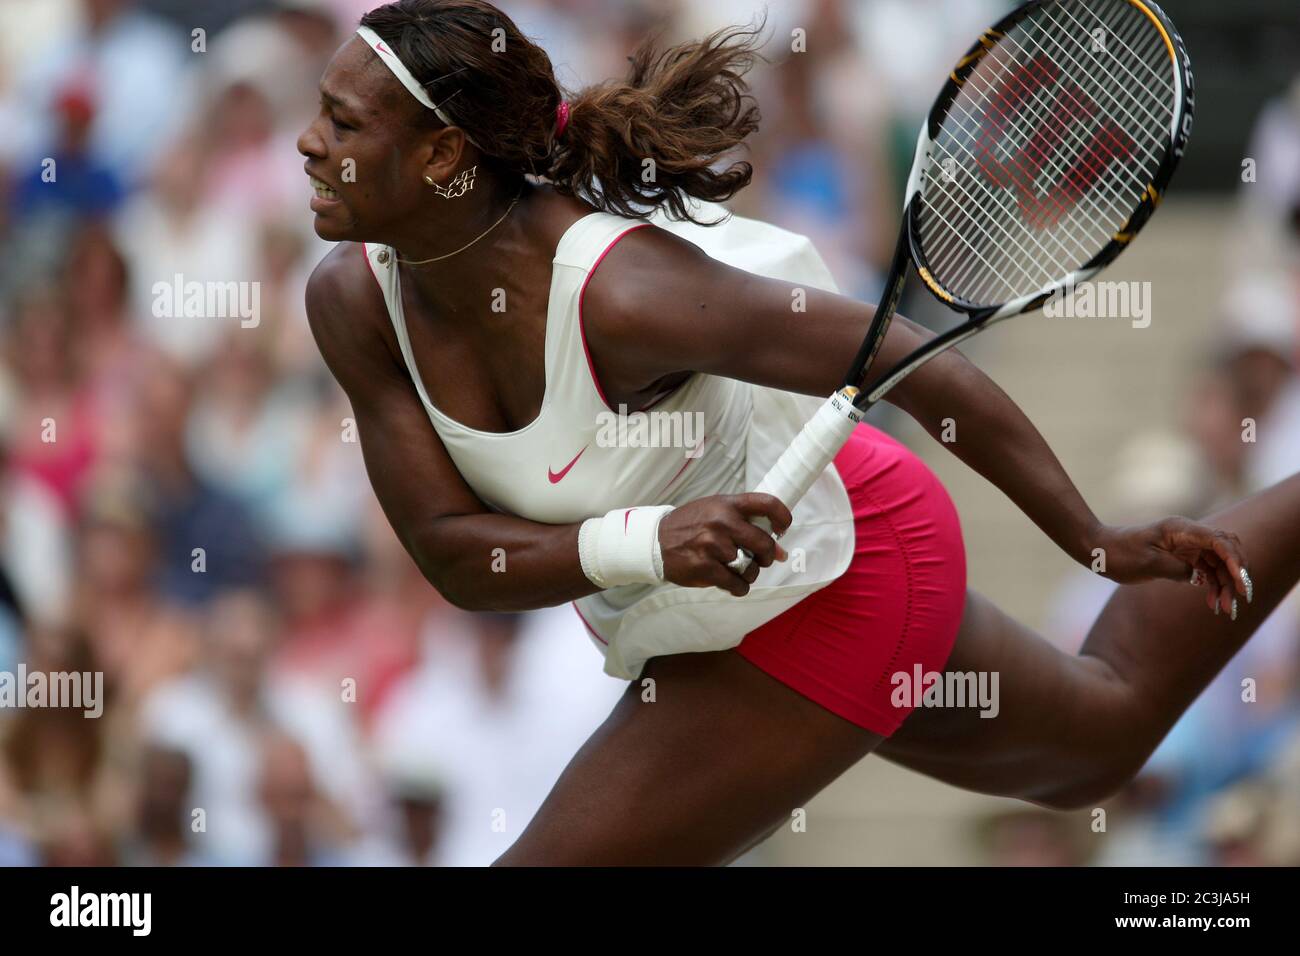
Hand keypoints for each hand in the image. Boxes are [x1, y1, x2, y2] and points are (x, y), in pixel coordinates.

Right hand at [658, 493, 792, 596]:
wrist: (654, 541)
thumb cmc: (690, 525)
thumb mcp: (716, 513)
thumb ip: (746, 525)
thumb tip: (780, 552)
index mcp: (727, 504)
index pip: (767, 504)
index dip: (783, 518)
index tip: (782, 530)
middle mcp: (722, 522)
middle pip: (764, 544)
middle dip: (766, 556)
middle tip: (759, 559)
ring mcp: (713, 545)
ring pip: (751, 568)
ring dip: (749, 574)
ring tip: (738, 570)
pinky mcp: (705, 568)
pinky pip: (736, 584)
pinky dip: (739, 587)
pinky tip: (732, 583)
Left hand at [1092, 518, 1251, 615]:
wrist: (1100, 551)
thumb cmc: (1120, 554)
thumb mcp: (1149, 564)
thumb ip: (1179, 569)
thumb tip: (1201, 578)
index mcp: (1182, 529)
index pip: (1219, 541)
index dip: (1234, 560)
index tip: (1240, 581)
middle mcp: (1189, 535)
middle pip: (1225, 551)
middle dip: (1236, 574)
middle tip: (1239, 599)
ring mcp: (1187, 546)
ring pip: (1217, 564)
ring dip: (1225, 584)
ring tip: (1226, 609)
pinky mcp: (1182, 558)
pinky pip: (1205, 570)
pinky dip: (1212, 585)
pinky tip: (1213, 603)